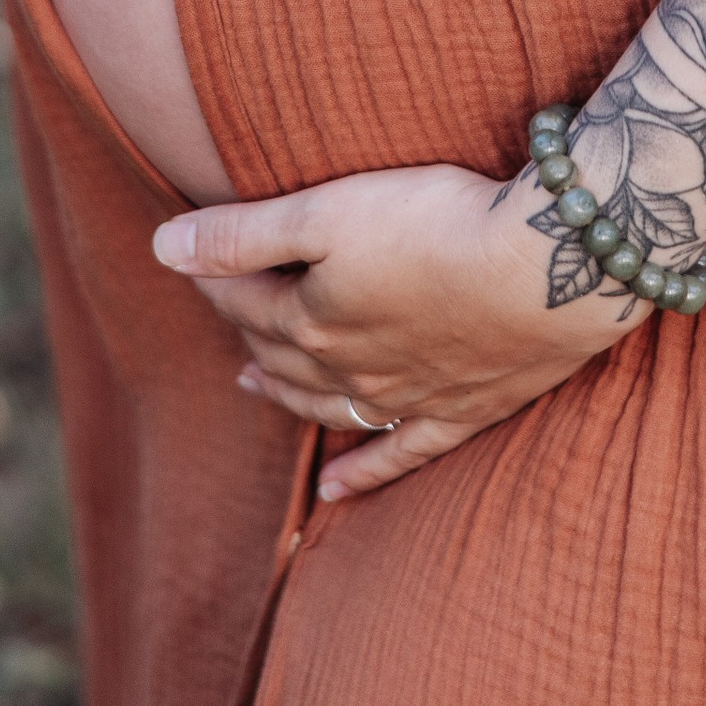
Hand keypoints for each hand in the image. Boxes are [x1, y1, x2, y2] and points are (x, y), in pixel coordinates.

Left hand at [152, 162, 645, 499]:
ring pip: (328, 405)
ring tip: (254, 384)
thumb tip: (161, 245)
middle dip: (249, 330)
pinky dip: (362, 474)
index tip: (197, 254)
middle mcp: (350, 370)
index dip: (217, 275)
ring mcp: (407, 397)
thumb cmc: (434, 224)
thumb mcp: (328, 213)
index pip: (246, 300)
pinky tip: (334, 492)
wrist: (543, 268)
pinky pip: (399, 453)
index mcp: (313, 320)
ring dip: (287, 395)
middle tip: (229, 310)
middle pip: (283, 354)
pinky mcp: (461, 410)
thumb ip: (244, 234)